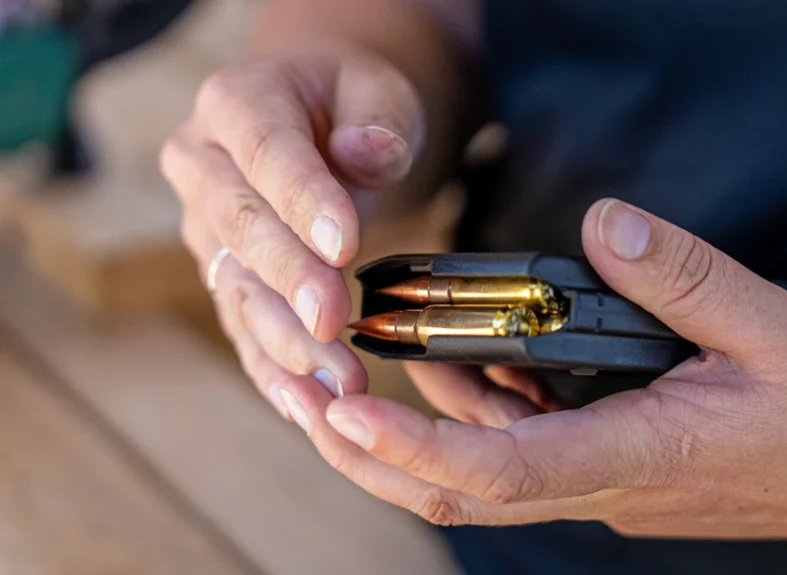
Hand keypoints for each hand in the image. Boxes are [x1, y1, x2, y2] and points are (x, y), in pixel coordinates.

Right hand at [160, 44, 424, 415]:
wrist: (319, 118)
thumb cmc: (352, 103)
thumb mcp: (378, 91)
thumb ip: (378, 120)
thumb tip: (368, 154)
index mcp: (237, 101)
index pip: (267, 154)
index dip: (304, 202)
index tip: (346, 247)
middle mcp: (202, 163)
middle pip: (241, 227)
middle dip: (290, 282)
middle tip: (333, 326)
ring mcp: (205, 225)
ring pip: (240, 290)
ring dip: (286, 343)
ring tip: (337, 386)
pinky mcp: (223, 275)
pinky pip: (243, 327)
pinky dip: (274, 370)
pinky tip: (304, 408)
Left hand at [282, 198, 786, 545]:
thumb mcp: (774, 325)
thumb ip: (684, 277)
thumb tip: (607, 225)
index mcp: (643, 455)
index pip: (503, 471)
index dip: (417, 445)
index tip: (348, 411)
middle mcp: (610, 486)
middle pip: (468, 493)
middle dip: (381, 456)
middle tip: (317, 397)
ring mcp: (611, 487)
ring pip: (488, 477)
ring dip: (421, 432)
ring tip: (366, 370)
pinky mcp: (619, 471)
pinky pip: (527, 454)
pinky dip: (478, 418)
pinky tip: (464, 366)